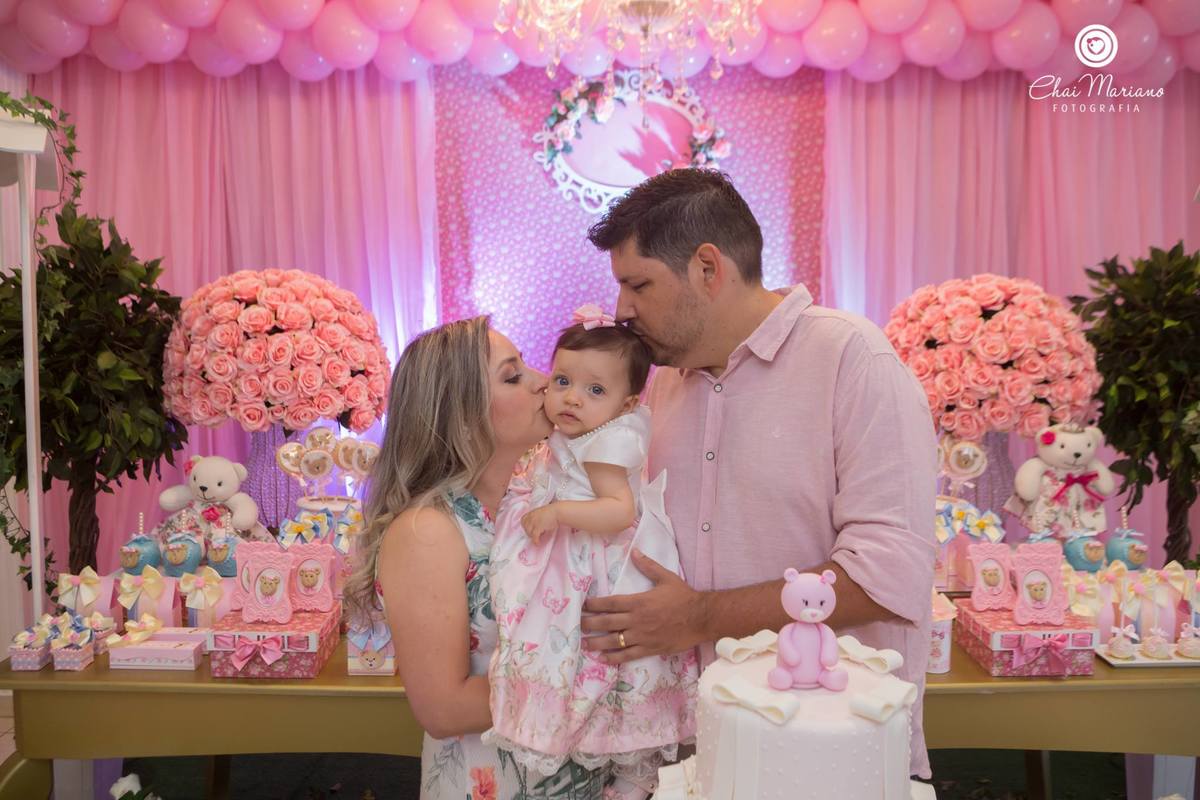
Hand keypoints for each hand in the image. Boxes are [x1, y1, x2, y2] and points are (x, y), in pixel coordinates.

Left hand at [521, 504, 557, 544]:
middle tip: (535, 534)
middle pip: (525, 527)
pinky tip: (538, 543)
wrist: (558, 512)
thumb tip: (535, 528)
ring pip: (529, 532)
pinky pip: (534, 536)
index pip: (523, 520)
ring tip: (538, 538)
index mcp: (532, 512)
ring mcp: (534, 521)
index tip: (529, 529)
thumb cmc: (552, 513)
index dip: (525, 526)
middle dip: (529, 532)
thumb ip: (536, 518)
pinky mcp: (538, 526)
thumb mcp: (541, 513)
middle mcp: (531, 516)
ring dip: (532, 536)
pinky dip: (535, 541)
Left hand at [580, 549, 706, 663]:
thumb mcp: (666, 577)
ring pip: (614, 641)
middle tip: (577, 625)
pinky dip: (614, 657)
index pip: (610, 603)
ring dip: (597, 643)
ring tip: (584, 644)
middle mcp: (637, 620)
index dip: (594, 605)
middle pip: (607, 623)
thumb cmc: (684, 597)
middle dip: (590, 624)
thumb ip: (648, 565)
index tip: (583, 606)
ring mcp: (642, 636)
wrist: (701, 617)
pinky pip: (628, 655)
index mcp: (638, 602)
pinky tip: (604, 658)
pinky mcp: (650, 649)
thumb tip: (634, 551)